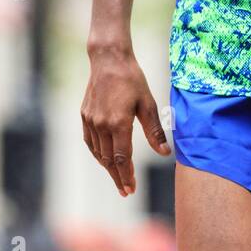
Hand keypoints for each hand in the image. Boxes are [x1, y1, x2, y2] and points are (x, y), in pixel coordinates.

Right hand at [81, 41, 171, 195]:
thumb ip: (155, 131)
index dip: (127, 175)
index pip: (122, 158)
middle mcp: (101, 125)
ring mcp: (90, 121)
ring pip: (98, 153)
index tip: (131, 189)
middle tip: (126, 190)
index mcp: (118, 123)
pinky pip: (90, 142)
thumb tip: (166, 153)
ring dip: (108, 167)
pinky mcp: (85, 116)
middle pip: (109, 160)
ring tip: (118, 177)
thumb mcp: (148, 104)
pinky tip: (105, 159)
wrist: (108, 60)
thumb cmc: (132, 79)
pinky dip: (98, 154)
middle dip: (118, 177)